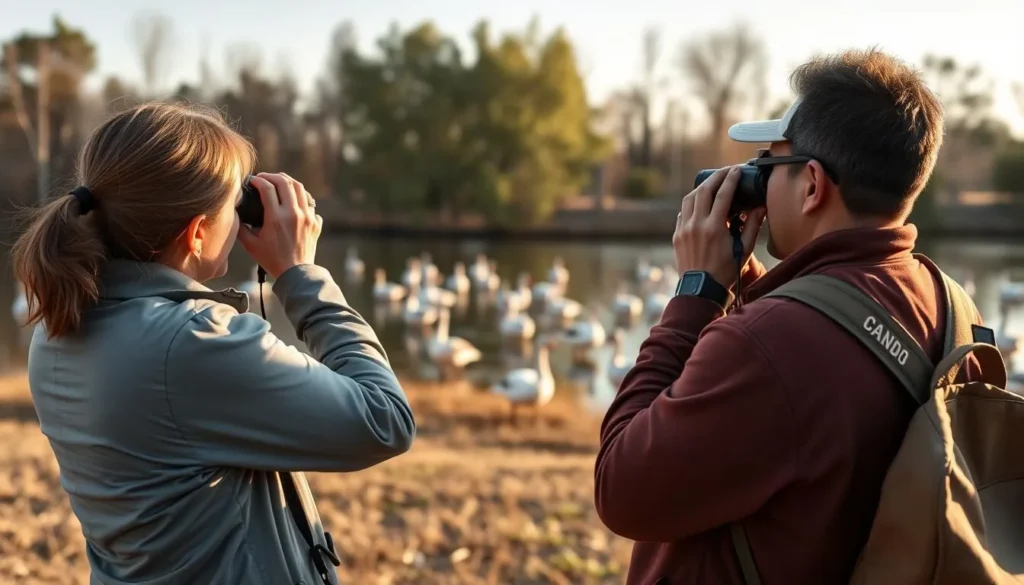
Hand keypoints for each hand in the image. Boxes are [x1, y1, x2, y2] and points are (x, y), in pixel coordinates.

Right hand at [237, 172, 322, 278]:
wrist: (296, 273)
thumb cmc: (271, 260)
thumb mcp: (250, 244)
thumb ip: (240, 227)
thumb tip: (235, 212)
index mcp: (276, 218)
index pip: (267, 188)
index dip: (258, 180)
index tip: (252, 181)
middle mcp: (294, 214)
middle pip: (285, 182)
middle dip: (272, 176)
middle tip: (264, 178)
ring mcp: (307, 217)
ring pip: (300, 188)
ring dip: (287, 182)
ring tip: (278, 182)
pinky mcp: (315, 222)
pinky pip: (310, 202)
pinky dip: (301, 196)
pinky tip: (293, 199)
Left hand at [672, 166, 765, 288]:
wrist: (700, 290)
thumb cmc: (725, 272)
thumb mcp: (744, 250)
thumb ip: (752, 226)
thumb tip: (760, 207)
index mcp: (714, 228)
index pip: (723, 194)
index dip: (731, 179)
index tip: (736, 170)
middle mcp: (696, 225)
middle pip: (704, 190)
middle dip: (716, 177)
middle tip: (726, 172)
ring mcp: (684, 229)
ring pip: (689, 198)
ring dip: (701, 188)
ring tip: (712, 184)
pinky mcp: (677, 235)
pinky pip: (683, 212)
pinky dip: (692, 204)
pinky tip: (700, 204)